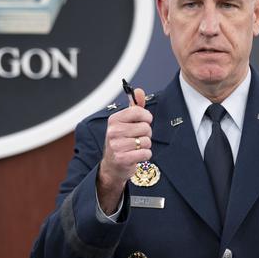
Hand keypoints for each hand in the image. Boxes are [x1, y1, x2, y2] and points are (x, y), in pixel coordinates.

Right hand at [97, 88, 152, 213]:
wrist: (112, 166)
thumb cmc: (121, 142)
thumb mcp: (125, 123)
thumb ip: (135, 107)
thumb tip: (139, 91)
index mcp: (114, 120)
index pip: (138, 111)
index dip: (146, 117)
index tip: (144, 121)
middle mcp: (113, 131)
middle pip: (145, 127)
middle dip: (146, 134)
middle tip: (137, 138)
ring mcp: (116, 145)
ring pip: (146, 141)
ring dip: (145, 146)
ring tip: (136, 147)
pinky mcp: (122, 158)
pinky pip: (145, 153)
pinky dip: (145, 155)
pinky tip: (137, 155)